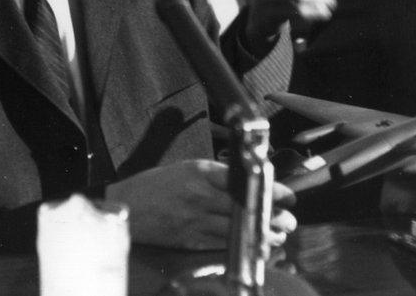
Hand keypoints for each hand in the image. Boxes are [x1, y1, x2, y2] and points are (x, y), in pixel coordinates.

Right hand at [105, 159, 296, 249]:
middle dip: (271, 215)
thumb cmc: (155, 186)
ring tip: (279, 236)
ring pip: (237, 228)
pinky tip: (254, 247)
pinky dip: (241, 246)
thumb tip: (246, 182)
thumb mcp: (185, 169)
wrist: (126, 205)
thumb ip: (213, 175)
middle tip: (289, 220)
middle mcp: (198, 194)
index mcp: (199, 172)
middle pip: (244, 207)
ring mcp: (193, 219)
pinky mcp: (188, 239)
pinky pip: (220, 244)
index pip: (243, 181)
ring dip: (262, 233)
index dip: (269, 189)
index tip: (288, 195)